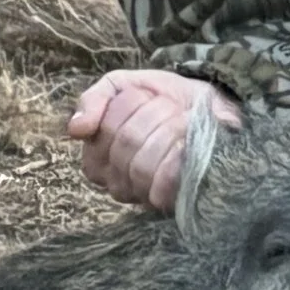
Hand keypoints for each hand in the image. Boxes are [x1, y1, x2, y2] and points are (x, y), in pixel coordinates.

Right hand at [65, 67, 242, 211]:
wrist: (213, 109)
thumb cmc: (163, 99)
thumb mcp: (124, 86)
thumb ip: (95, 100)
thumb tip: (75, 128)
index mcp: (97, 160)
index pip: (101, 131)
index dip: (128, 106)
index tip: (147, 97)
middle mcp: (116, 185)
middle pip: (125, 143)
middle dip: (154, 113)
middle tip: (171, 107)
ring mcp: (145, 197)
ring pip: (144, 163)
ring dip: (171, 129)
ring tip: (185, 121)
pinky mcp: (175, 202)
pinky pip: (167, 183)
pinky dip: (183, 152)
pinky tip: (193, 141)